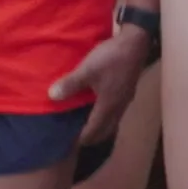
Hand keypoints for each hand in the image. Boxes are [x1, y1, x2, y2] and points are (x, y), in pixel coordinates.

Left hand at [51, 23, 154, 142]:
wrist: (135, 43)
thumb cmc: (111, 58)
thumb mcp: (87, 69)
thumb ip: (70, 84)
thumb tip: (51, 97)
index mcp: (108, 106)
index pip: (94, 130)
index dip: (82, 139)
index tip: (70, 144)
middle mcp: (118, 108)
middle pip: (106, 130)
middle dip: (93, 137)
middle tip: (78, 139)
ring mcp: (125, 100)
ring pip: (112, 122)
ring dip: (101, 127)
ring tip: (87, 126)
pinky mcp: (127, 91)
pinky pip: (116, 112)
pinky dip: (106, 117)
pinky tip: (99, 108)